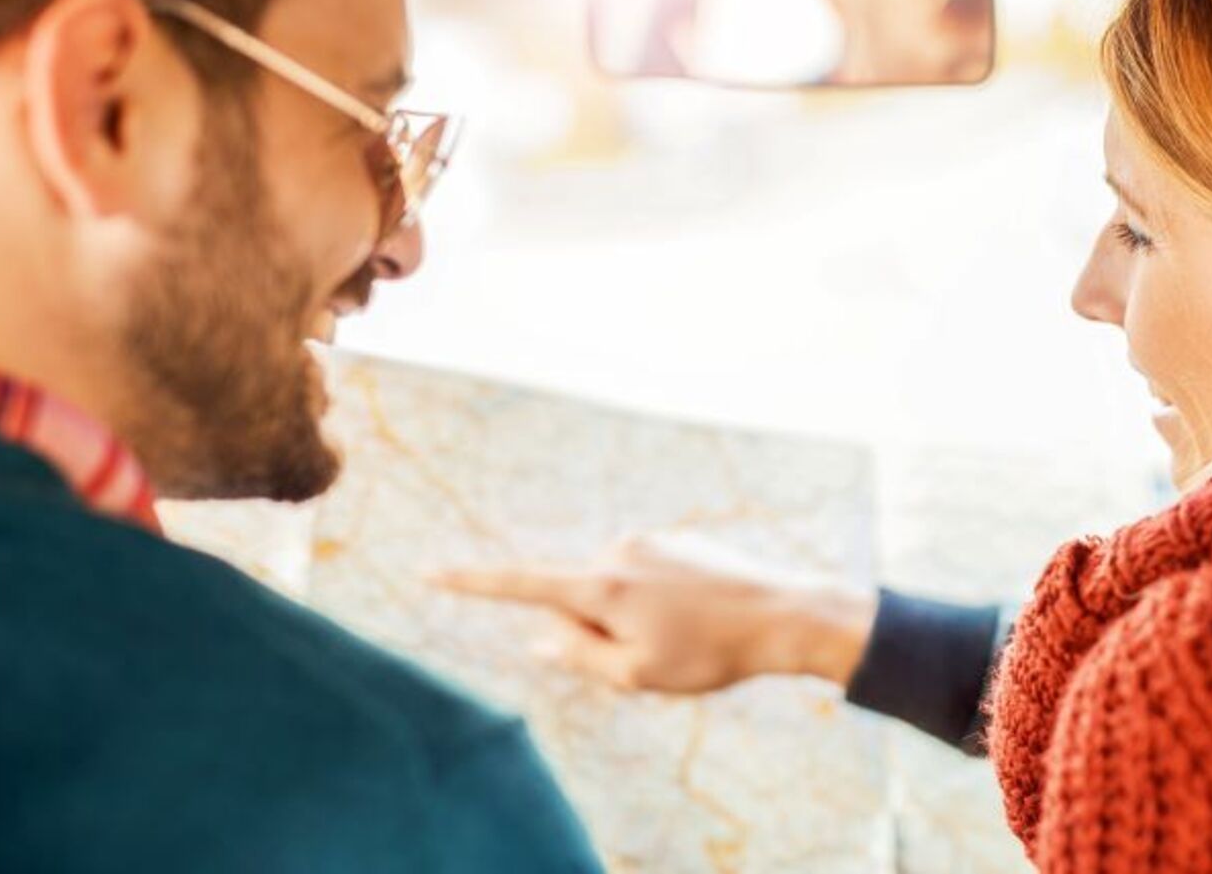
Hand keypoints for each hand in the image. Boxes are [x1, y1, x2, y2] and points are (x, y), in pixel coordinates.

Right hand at [431, 533, 878, 693]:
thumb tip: (538, 639)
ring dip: (632, 614)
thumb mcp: (638, 674)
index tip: (428, 571)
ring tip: (687, 632)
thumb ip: (579, 655)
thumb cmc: (710, 653)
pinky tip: (698, 613)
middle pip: (577, 597)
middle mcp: (617, 550)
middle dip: (599, 628)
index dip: (471, 582)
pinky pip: (642, 576)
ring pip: (612, 588)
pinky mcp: (672, 537)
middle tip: (657, 650)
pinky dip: (656, 599)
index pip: (521, 584)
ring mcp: (647, 539)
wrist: (783, 613)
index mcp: (602, 585)